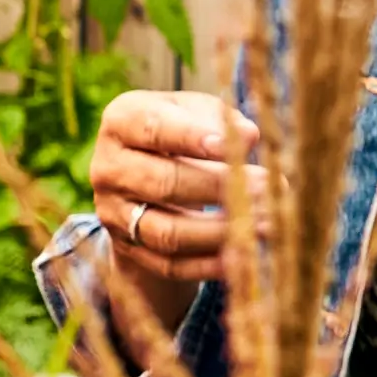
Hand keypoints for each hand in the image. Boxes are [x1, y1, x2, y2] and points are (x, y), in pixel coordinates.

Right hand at [88, 89, 256, 304]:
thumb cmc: (179, 130)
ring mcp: (113, 212)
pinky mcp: (127, 247)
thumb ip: (220, 119)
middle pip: (164, 184)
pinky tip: (244, 255)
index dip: (195, 138)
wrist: (143, 172)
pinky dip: (210, 264)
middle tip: (268, 188)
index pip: (155, 129)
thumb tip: (248, 137)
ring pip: (167, 232)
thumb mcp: (194, 112)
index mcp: (121, 121)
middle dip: (221, 188)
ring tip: (266, 223)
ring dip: (221, 232)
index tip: (240, 145)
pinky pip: (169, 265)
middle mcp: (107, 168)